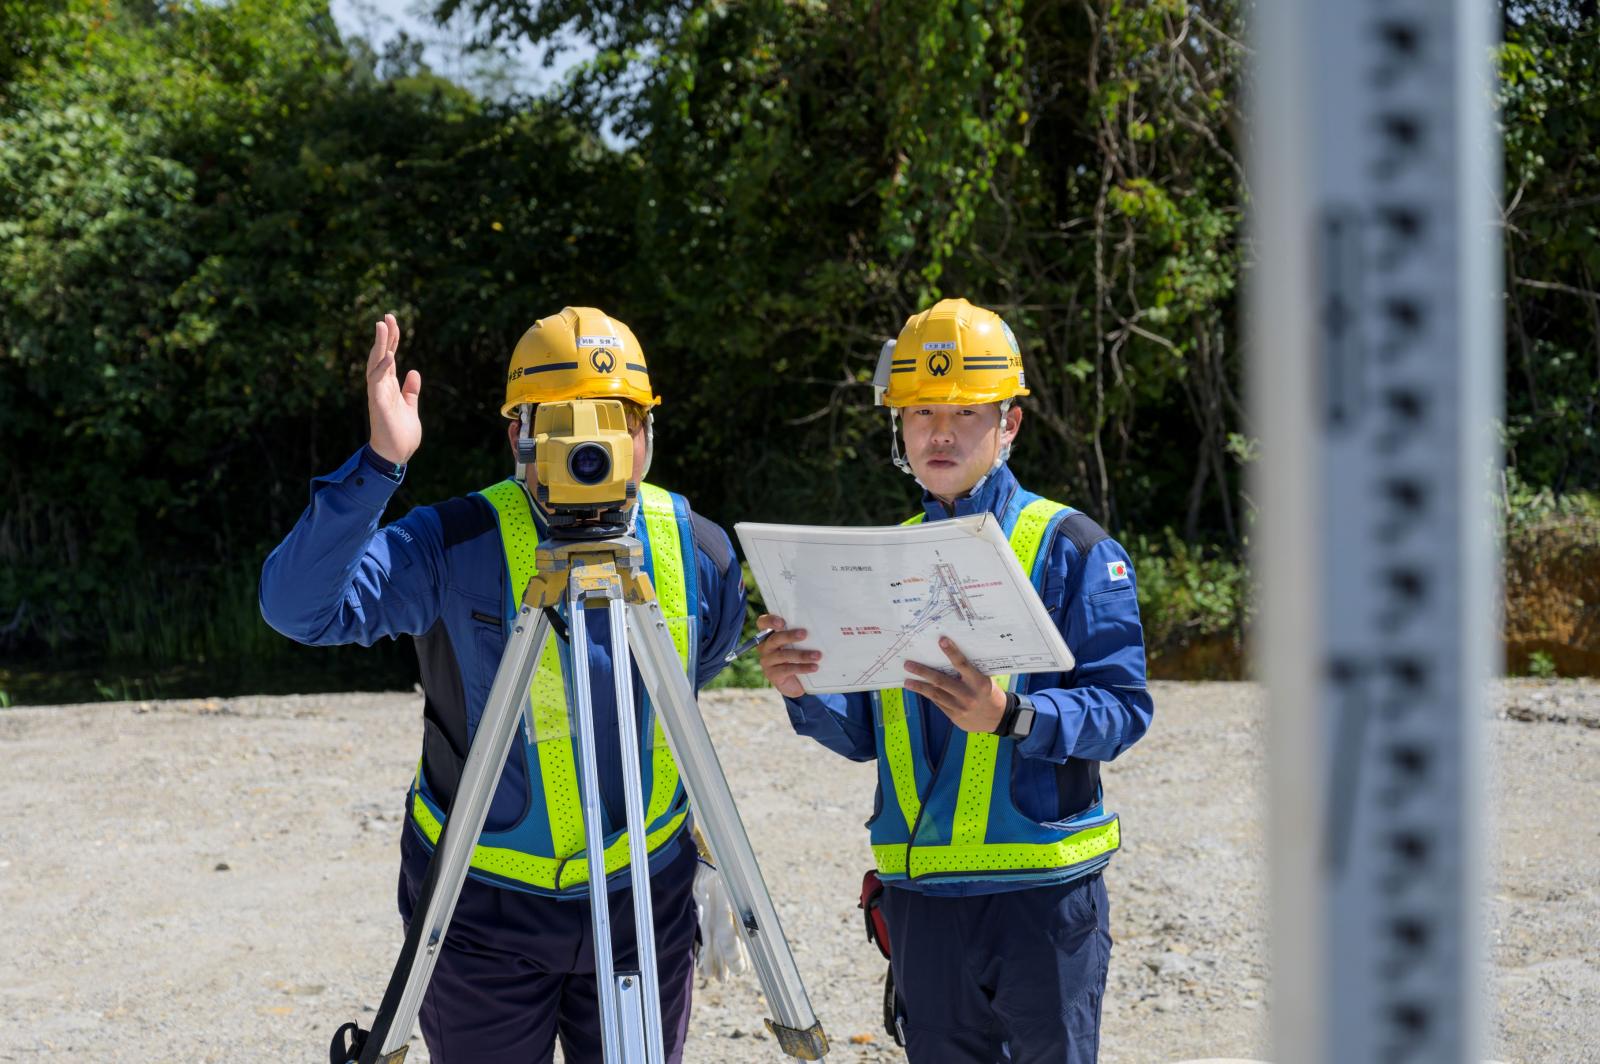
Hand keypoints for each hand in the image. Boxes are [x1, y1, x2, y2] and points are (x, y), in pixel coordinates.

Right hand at [366, 313, 420, 465]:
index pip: (389, 357)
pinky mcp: (377, 403)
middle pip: (380, 355)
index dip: (391, 339)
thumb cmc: (401, 433)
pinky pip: (376, 382)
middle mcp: (381, 387)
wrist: (396, 455)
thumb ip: (411, 390)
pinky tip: (388, 355)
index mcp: (389, 386)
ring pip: (375, 364)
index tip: (392, 321)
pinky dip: (382, 368)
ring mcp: (378, 394)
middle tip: (387, 316)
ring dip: (379, 345)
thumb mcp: (411, 407)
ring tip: (382, 326)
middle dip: (384, 336)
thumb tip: (414, 372)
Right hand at [756, 615, 819, 698]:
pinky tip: (814, 667)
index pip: (763, 623)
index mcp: (770, 635)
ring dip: (801, 655)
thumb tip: (822, 626)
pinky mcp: (772, 674)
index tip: (782, 622)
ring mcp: (767, 661)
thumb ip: (802, 635)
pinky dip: (802, 667)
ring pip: (783, 655)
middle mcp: (765, 647)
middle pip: (774, 639)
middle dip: (789, 636)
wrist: (797, 682)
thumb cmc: (799, 657)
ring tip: (817, 655)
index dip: (769, 621)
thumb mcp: (799, 644)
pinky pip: (787, 669)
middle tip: (804, 634)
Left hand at [904, 636, 1006, 732]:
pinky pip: (939, 704)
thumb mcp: (985, 680)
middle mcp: (968, 695)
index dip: (952, 652)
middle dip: (922, 672)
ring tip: (907, 681)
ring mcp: (960, 708)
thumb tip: (947, 660)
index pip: (963, 664)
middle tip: (908, 664)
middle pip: (940, 681)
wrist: (998, 719)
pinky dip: (929, 695)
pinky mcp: (955, 717)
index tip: (941, 640)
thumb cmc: (990, 694)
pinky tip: (920, 690)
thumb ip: (968, 673)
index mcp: (979, 682)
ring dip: (919, 687)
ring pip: (935, 695)